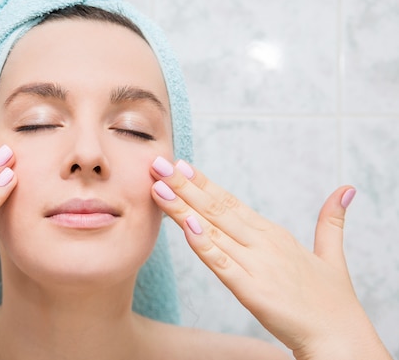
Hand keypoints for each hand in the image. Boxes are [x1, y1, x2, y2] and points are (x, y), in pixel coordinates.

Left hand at [150, 157, 390, 359]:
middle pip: (216, 209)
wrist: (341, 338)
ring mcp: (257, 265)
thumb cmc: (331, 300)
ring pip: (212, 231)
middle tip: (159, 164)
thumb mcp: (329, 254)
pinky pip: (221, 264)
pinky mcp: (252, 291)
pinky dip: (203, 245)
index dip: (203, 184)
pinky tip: (186, 226)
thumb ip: (330, 221)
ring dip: (183, 209)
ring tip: (159, 187)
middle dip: (184, 186)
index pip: (230, 202)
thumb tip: (345, 189)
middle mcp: (262, 243)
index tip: (180, 165)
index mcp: (273, 234)